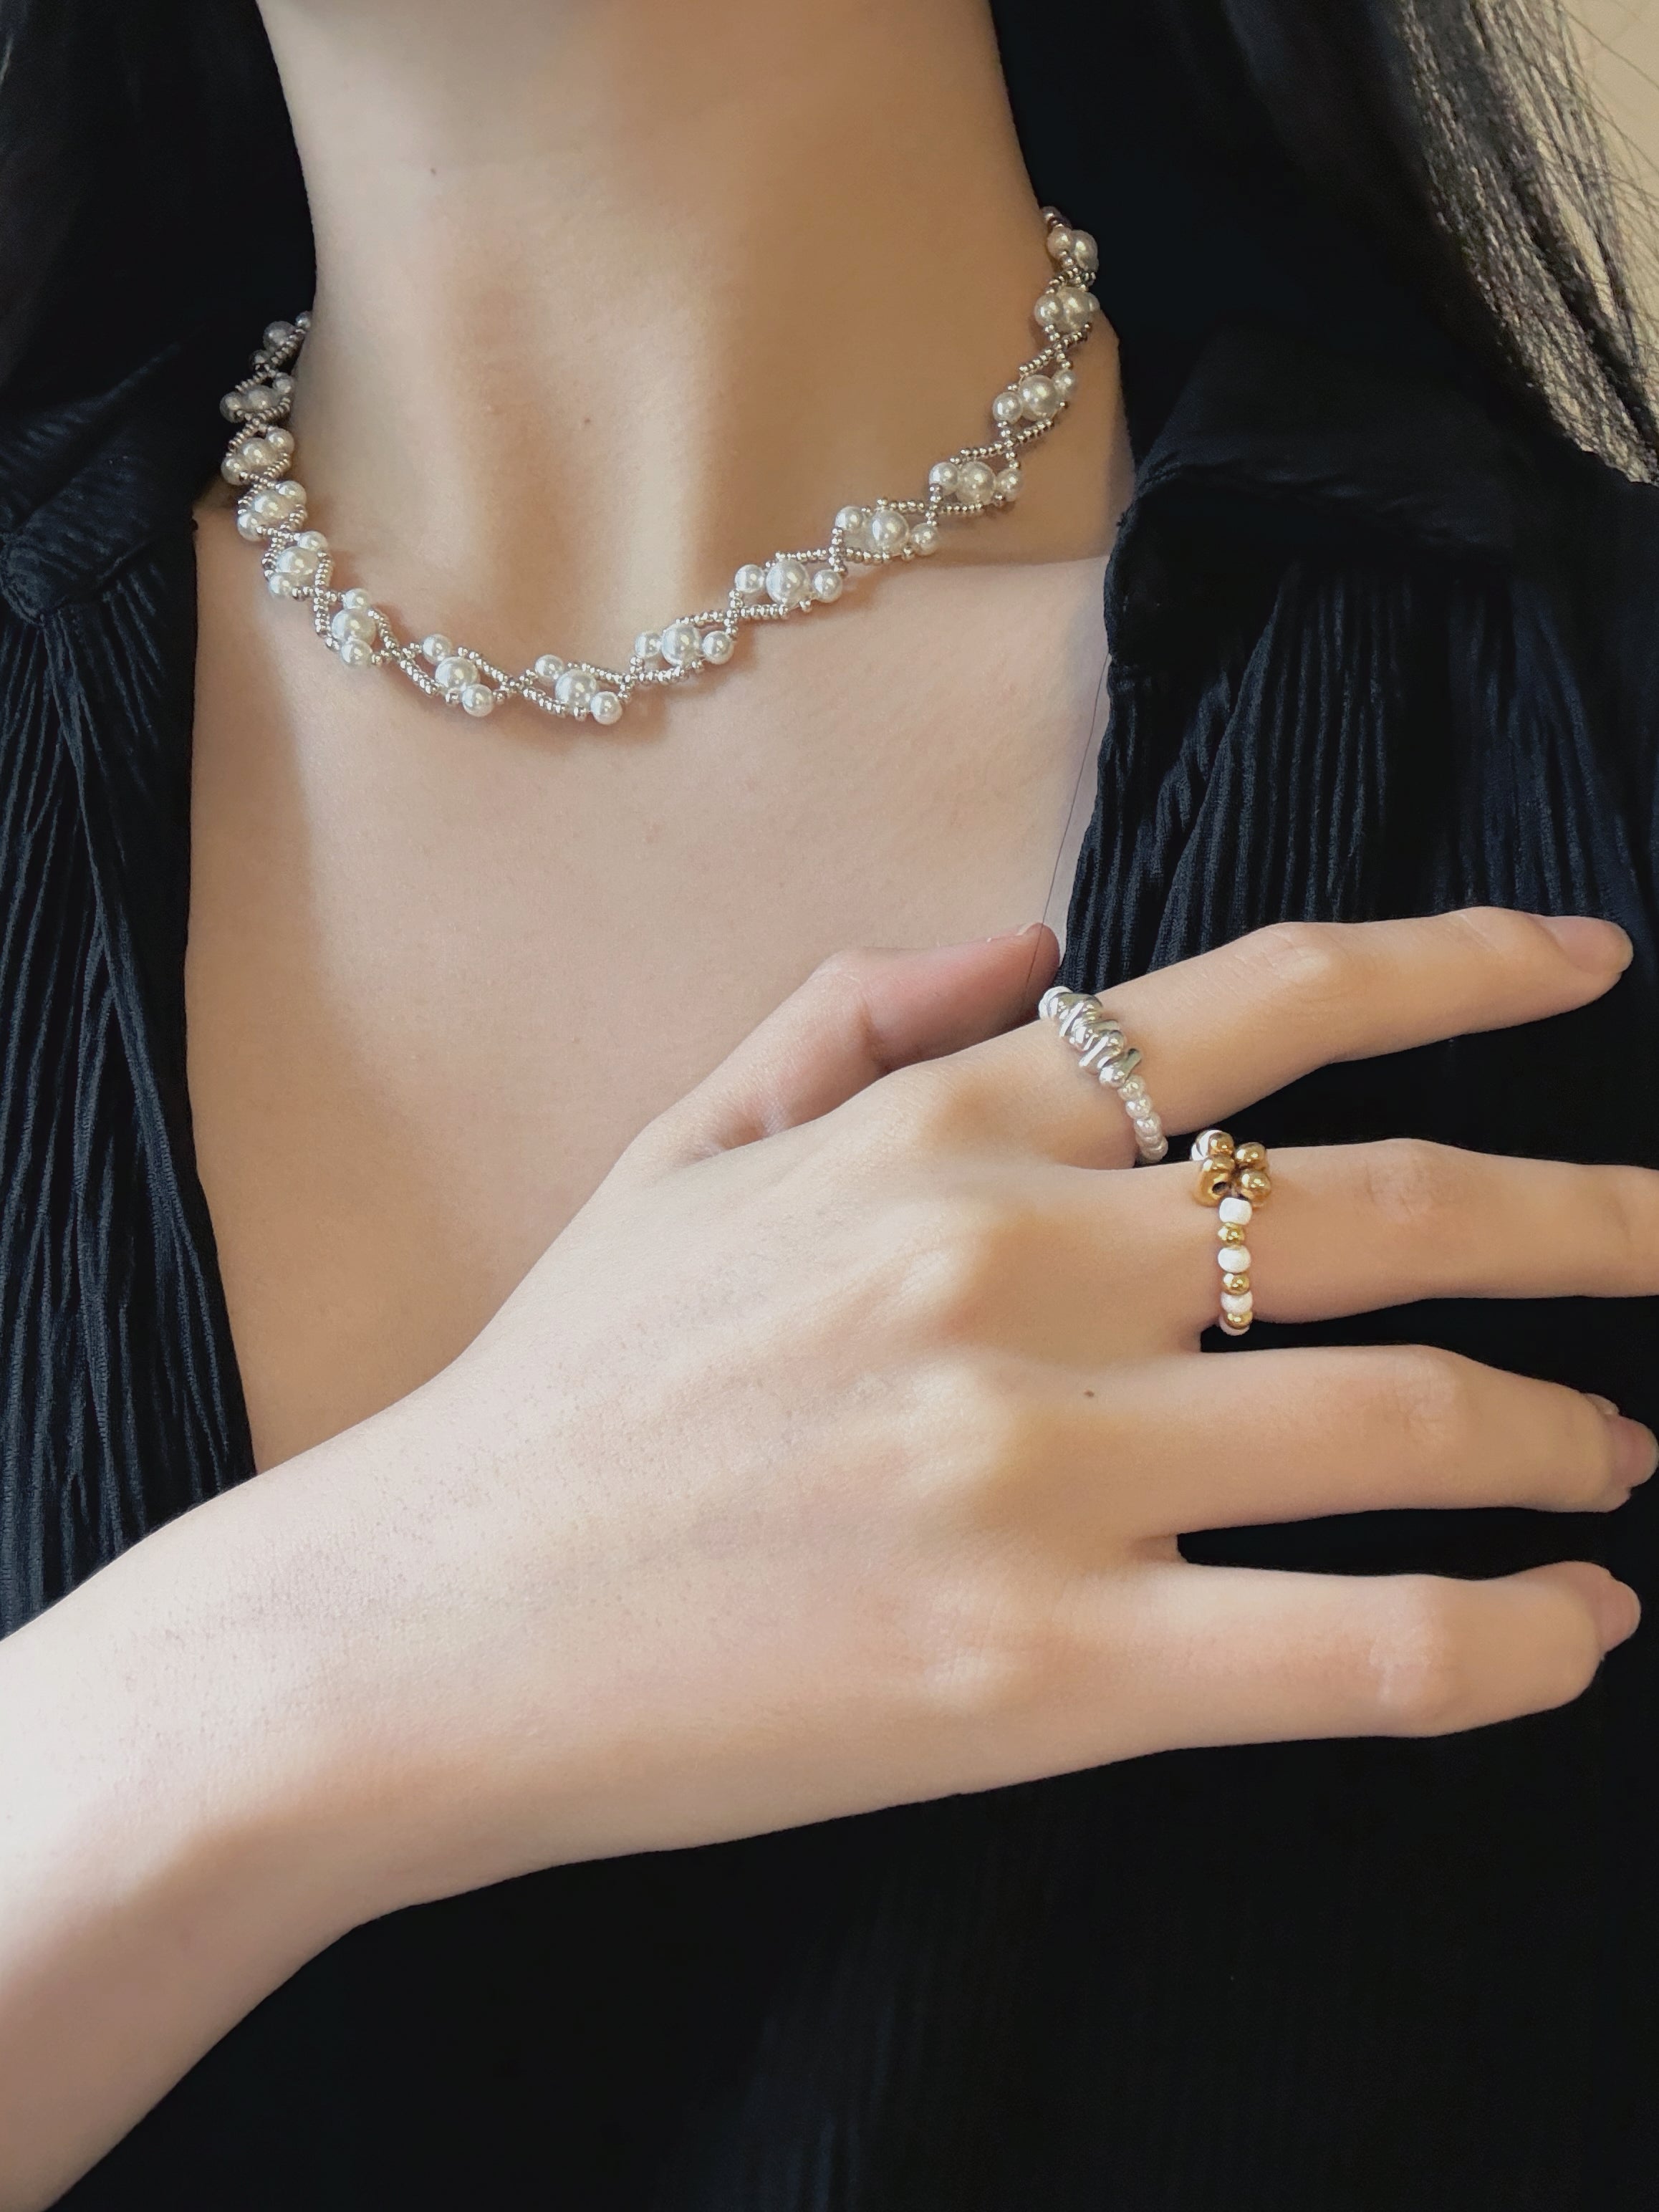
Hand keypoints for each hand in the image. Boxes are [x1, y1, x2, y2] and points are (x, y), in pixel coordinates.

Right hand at [267, 907, 1647, 1893]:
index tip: (1580, 966)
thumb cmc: (559, 1392)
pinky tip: (1574, 1630)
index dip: (1453, 967)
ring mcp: (1037, 1468)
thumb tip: (1030, 940)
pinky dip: (1502, 1639)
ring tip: (1617, 1457)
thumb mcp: (681, 1151)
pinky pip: (1348, 1644)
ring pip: (1401, 1420)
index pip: (1257, 1004)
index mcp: (937, 1133)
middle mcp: (1013, 1266)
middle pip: (1385, 1204)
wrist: (418, 1624)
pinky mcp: (1041, 1668)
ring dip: (1558, 1432)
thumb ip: (856, 1014)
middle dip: (1591, 1217)